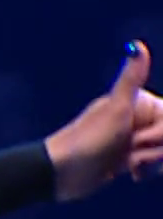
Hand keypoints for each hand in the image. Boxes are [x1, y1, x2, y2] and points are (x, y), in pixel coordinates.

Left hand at [46, 40, 162, 199]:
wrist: (64, 172)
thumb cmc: (89, 139)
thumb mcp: (117, 109)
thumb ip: (131, 79)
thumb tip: (136, 45)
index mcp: (141, 101)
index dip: (160, 135)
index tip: (138, 140)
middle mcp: (141, 116)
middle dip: (155, 151)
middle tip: (128, 154)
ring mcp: (136, 136)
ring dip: (149, 162)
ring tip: (125, 164)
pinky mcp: (131, 156)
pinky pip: (156, 164)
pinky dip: (147, 170)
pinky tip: (132, 174)